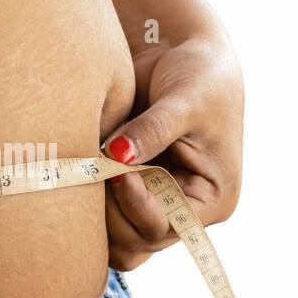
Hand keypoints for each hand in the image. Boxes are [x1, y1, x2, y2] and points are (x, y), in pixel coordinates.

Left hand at [104, 25, 243, 270]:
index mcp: (213, 198)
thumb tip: (115, 155)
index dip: (137, 204)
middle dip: (112, 212)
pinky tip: (84, 168)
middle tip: (95, 169)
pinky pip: (103, 220)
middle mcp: (184, 211)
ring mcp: (154, 205)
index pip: (168, 225)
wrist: (178, 53)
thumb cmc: (198, 74)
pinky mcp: (129, 194)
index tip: (117, 169)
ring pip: (117, 240)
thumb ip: (151, 130)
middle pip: (138, 243)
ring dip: (97, 213)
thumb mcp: (184, 100)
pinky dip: (88, 203)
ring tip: (90, 169)